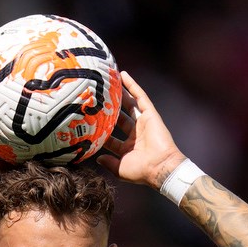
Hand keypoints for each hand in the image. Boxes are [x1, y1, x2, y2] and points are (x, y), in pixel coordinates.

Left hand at [97, 71, 186, 188]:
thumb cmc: (141, 171)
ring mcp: (143, 123)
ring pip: (129, 104)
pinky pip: (140, 97)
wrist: (160, 167)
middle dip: (109, 109)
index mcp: (128, 148)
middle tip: (97, 99)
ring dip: (120, 93)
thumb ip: (108, 163)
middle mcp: (135, 134)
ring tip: (109, 82)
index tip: (87, 123)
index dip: (101, 131)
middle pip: (119, 117)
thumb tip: (97, 158)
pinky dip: (132, 86)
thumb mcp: (120, 169)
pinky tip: (123, 75)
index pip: (111, 138)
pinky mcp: (150, 114)